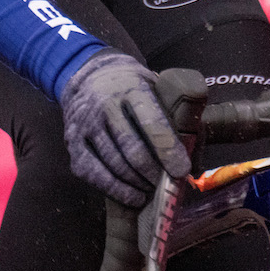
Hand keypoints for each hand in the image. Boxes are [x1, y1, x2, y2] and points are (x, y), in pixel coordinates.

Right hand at [60, 49, 190, 206]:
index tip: (182, 170)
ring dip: (137, 183)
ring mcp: (84, 124)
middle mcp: (104, 104)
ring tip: (153, 190)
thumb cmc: (132, 87)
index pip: (151, 121)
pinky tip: (133, 196)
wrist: (89, 75)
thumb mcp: (157, 87)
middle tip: (167, 184)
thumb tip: (196, 162)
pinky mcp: (72, 142)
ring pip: (113, 164)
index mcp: (131, 88)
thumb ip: (178, 118)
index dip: (168, 149)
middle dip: (153, 172)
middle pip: (131, 148)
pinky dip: (115, 190)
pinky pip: (92, 173)